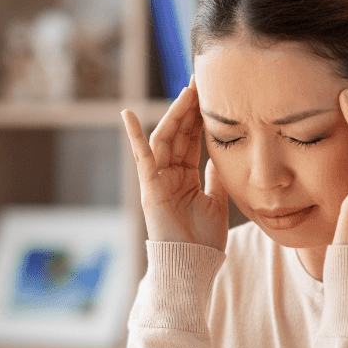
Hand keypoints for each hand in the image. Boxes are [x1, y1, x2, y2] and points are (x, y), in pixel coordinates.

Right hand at [122, 75, 229, 250]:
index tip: (211, 94)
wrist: (193, 265)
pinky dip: (134, 136)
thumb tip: (221, 156)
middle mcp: (169, 174)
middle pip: (179, 133)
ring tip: (187, 91)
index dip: (200, 117)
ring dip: (175, 114)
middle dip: (189, 107)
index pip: (192, 139)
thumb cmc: (205, 240)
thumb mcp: (217, 200)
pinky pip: (142, 157)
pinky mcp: (150, 187)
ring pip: (165, 139)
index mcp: (185, 177)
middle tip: (201, 81)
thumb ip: (216, 177)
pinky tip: (127, 113)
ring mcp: (158, 179)